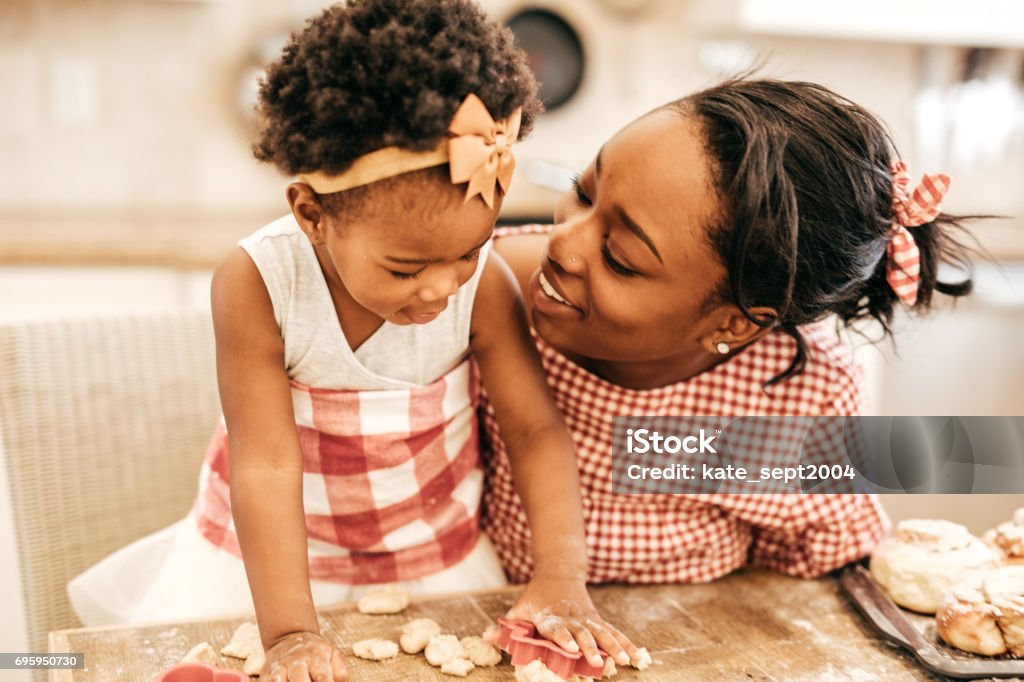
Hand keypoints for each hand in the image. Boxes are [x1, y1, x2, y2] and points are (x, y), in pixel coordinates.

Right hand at [262, 631, 346, 681]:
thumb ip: (340, 672)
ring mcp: (279, 668)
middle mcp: (296, 661)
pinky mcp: (266, 675)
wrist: (290, 638)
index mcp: (316, 657)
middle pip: (299, 680)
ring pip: (279, 681)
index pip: (322, 676)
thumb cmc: (316, 654)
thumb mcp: (333, 655)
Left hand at [493, 575, 639, 668]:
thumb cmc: (536, 597)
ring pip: (604, 632)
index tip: (571, 649)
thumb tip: (484, 639)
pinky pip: (615, 633)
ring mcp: (588, 619)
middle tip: (599, 662)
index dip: (564, 639)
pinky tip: (639, 657)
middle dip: (592, 648)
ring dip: (615, 647)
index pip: (558, 629)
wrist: (559, 573)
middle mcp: (573, 618)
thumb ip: (506, 626)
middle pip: (584, 633)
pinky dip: (627, 644)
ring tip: (626, 661)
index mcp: (552, 617)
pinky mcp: (598, 620)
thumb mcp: (520, 607)